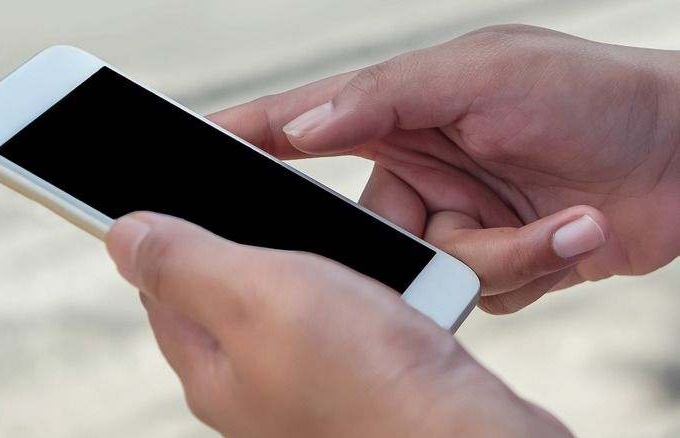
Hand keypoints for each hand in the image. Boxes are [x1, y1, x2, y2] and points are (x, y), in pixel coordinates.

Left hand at [106, 212, 571, 437]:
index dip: (165, 233)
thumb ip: (185, 263)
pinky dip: (351, 292)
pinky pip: (340, 321)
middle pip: (226, 294)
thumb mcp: (256, 295)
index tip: (176, 193)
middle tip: (269, 210)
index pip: (162, 287)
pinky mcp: (358, 382)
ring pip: (289, 304)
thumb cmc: (369, 379)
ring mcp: (306, 388)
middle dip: (246, 245)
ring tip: (332, 248)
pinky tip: (371, 286)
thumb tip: (122, 237)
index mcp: (212, 366)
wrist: (464, 433)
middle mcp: (252, 385)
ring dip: (308, 266)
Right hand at [209, 25, 679, 312]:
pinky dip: (529, 268)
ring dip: (501, 256)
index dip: (244, 140)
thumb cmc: (591, 93)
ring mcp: (453, 217)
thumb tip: (304, 124)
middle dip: (430, 238)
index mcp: (400, 113)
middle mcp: (418, 169)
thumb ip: (381, 96)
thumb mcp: (480, 74)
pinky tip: (572, 232)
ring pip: (427, 275)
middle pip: (365, 232)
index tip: (190, 152)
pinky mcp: (490, 260)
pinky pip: (476, 292)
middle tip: (470, 219)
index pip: (300, 127)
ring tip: (564, 218)